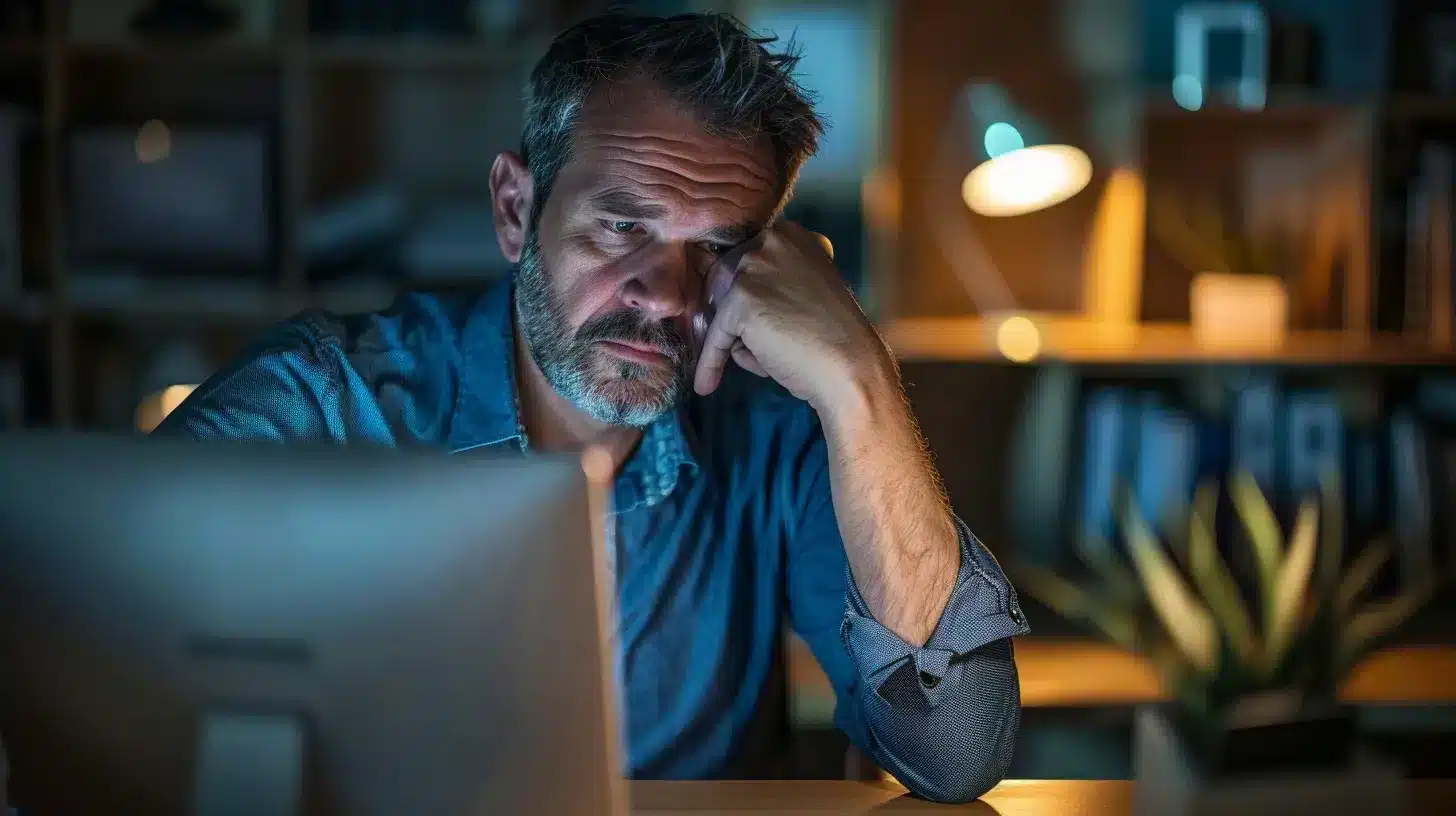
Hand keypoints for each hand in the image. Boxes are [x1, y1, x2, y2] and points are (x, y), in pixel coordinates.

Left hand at [693, 221, 894, 412]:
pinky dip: (711, 362)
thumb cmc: (832, 336)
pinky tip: (707, 384)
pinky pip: (715, 336)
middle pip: (725, 284)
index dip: (745, 299)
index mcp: (789, 234)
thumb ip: (775, 281)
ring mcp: (754, 267)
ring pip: (721, 311)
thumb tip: (726, 294)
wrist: (851, 367)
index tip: (753, 322)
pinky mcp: (741, 299)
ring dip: (740, 340)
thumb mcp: (806, 288)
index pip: (743, 264)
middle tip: (772, 345)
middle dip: (739, 319)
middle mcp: (770, 241)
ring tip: (777, 357)